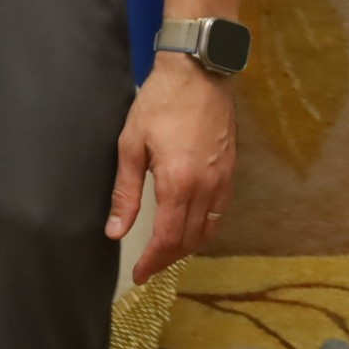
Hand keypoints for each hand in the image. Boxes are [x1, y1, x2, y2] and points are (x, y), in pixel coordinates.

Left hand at [106, 53, 236, 283]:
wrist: (199, 73)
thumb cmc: (159, 103)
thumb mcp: (131, 145)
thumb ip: (125, 193)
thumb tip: (116, 232)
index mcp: (178, 184)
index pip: (167, 239)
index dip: (153, 262)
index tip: (139, 275)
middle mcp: (206, 189)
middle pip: (189, 240)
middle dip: (168, 259)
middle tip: (149, 267)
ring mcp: (223, 182)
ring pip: (209, 231)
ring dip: (188, 247)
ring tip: (166, 252)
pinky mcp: (232, 172)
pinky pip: (220, 214)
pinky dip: (205, 229)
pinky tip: (190, 228)